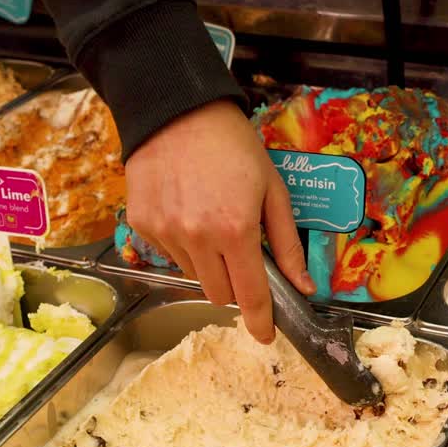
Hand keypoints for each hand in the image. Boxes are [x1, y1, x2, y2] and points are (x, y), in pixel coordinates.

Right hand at [124, 98, 314, 344]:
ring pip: (194, 276)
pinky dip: (183, 246)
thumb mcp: (273, 190)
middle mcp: (196, 238)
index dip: (260, 321)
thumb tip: (305, 287)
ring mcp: (165, 234)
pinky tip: (188, 212)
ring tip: (211, 223)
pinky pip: (169, 255)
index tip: (265, 335)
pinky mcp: (142, 226)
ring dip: (208, 264)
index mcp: (235, 231)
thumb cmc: (234, 147)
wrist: (177, 111)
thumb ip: (287, 244)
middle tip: (241, 256)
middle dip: (235, 285)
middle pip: (219, 294)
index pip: (250, 294)